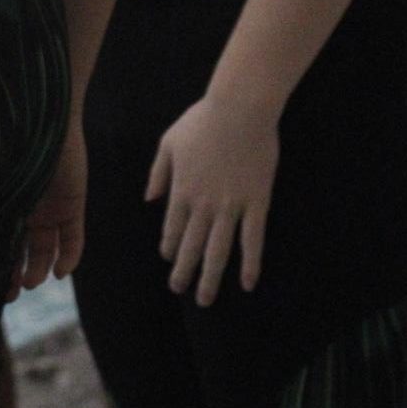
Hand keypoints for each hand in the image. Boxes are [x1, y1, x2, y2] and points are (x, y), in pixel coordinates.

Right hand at [12, 122, 85, 297]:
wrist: (46, 114)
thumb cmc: (9, 141)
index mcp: (3, 202)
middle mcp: (26, 207)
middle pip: (20, 249)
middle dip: (14, 274)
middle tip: (8, 294)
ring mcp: (51, 207)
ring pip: (46, 248)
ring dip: (39, 269)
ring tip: (29, 283)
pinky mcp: (73, 204)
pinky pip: (74, 237)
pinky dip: (70, 256)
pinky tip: (61, 273)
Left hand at [146, 96, 278, 305]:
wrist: (240, 107)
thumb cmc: (203, 119)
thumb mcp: (169, 142)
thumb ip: (158, 173)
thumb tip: (150, 199)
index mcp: (181, 190)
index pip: (172, 230)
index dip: (171, 249)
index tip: (171, 260)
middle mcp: (203, 205)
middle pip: (191, 247)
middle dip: (185, 273)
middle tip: (181, 291)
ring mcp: (231, 207)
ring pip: (218, 251)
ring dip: (211, 278)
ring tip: (205, 300)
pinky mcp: (256, 203)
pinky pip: (253, 239)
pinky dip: (250, 263)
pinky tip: (248, 283)